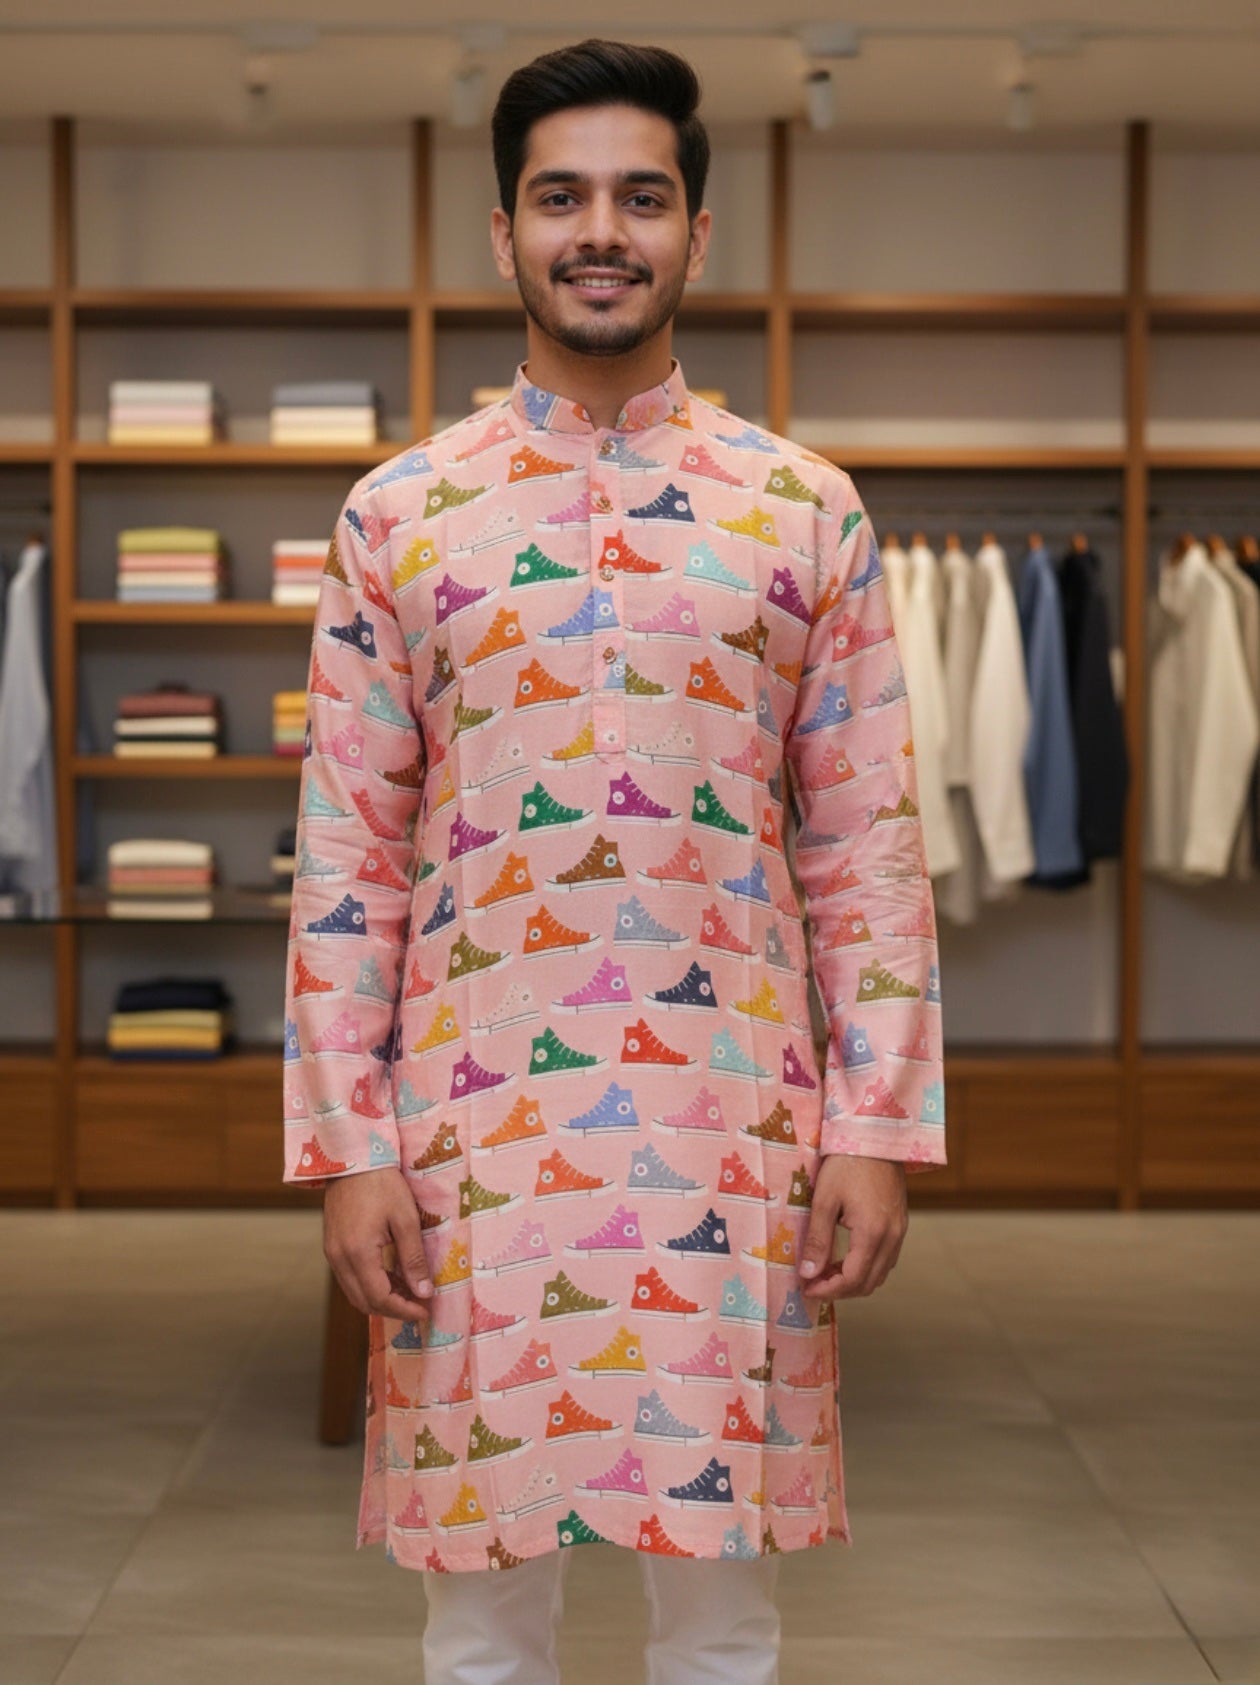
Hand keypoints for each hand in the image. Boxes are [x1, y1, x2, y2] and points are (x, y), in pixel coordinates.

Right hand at [323, 1166, 434, 1323]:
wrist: (353, 1158)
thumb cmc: (382, 1183)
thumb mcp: (405, 1219)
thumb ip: (413, 1258)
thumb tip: (424, 1292)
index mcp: (358, 1253)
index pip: (380, 1298)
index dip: (404, 1310)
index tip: (426, 1311)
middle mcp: (339, 1258)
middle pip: (364, 1301)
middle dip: (393, 1309)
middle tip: (420, 1305)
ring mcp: (332, 1253)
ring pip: (355, 1292)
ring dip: (381, 1298)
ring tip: (410, 1292)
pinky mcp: (332, 1246)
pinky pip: (350, 1278)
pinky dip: (370, 1284)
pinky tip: (392, 1277)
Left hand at [797, 1155, 907, 1300]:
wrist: (876, 1136)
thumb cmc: (847, 1163)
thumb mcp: (824, 1199)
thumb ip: (817, 1239)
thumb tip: (808, 1273)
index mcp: (873, 1233)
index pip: (853, 1279)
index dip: (828, 1290)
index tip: (806, 1289)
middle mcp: (892, 1237)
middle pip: (869, 1283)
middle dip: (840, 1289)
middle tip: (813, 1282)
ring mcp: (900, 1231)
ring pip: (880, 1273)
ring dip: (854, 1280)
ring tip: (826, 1271)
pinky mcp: (901, 1223)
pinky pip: (886, 1258)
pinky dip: (867, 1266)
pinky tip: (846, 1257)